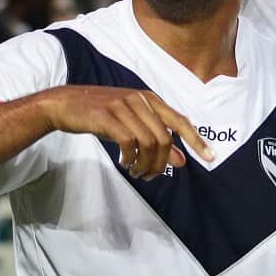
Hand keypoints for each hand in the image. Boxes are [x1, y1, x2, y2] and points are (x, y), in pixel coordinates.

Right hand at [40, 86, 212, 178]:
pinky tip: (125, 163)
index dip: (196, 140)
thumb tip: (182, 160)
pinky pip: (128, 142)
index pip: (180, 121)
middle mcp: (139, 100)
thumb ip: (158, 140)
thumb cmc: (102, 115)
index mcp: (149, 99)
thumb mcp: (133, 124)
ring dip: (144, 164)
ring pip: (147, 143)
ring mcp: (122, 106)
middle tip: (149, 175)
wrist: (65, 104)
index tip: (210, 157)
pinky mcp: (106, 116)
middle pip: (164, 138)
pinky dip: (130, 158)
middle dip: (161, 163)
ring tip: (136, 172)